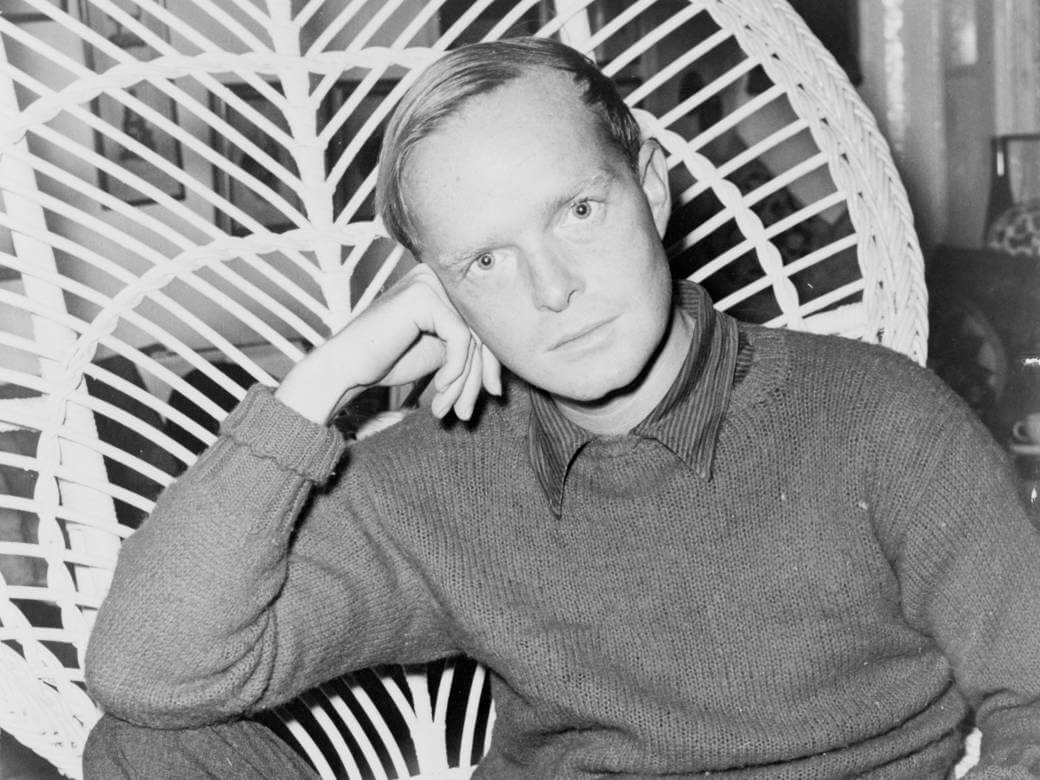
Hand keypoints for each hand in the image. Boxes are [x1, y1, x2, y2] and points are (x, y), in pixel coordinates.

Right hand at [275, 264, 501, 424]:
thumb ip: (472, 345)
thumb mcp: (442, 352)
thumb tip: (514, 354)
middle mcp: (438, 275)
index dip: (492, 363)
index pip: (485, 322)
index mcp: (444, 284)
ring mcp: (429, 282)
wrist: (346, 368)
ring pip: (474, 338)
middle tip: (469, 412)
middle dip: (480, 377)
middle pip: (483, 329)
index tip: (492, 395)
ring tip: (451, 410)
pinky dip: (455, 371)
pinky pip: (460, 339)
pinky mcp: (422, 298)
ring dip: (465, 382)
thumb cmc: (388, 360)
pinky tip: (439, 391)